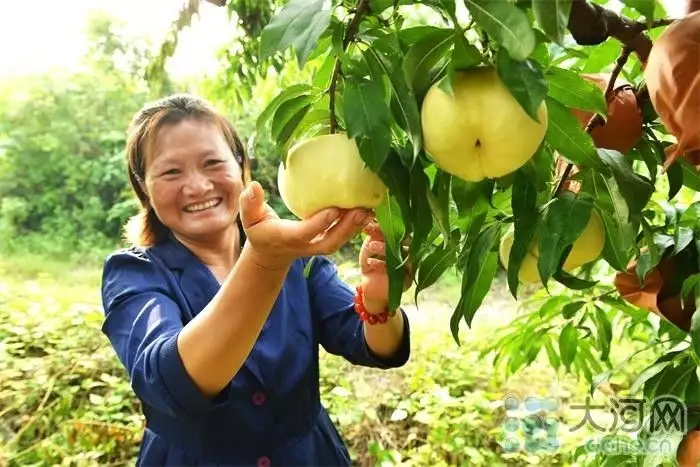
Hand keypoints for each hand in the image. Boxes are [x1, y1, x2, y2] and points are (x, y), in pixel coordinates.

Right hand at [239, 181, 372, 269]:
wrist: (272, 254)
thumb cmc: (260, 231)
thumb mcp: (250, 219)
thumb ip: (250, 204)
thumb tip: (253, 186)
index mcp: (288, 238)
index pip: (306, 232)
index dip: (320, 223)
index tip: (334, 209)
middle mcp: (306, 245)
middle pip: (330, 241)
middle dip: (347, 228)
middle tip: (362, 210)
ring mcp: (318, 246)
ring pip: (340, 241)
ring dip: (356, 227)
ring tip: (370, 209)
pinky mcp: (326, 243)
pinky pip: (344, 236)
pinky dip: (357, 225)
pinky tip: (369, 209)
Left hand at [359, 220, 412, 313]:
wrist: (371, 288)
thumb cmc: (372, 263)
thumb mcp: (370, 246)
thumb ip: (373, 235)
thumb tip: (370, 220)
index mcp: (404, 242)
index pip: (399, 230)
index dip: (385, 225)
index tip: (370, 222)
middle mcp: (411, 253)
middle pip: (404, 240)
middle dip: (387, 234)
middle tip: (370, 230)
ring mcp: (410, 267)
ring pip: (403, 254)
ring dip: (386, 249)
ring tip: (371, 245)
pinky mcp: (406, 280)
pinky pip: (399, 270)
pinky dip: (383, 265)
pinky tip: (371, 262)